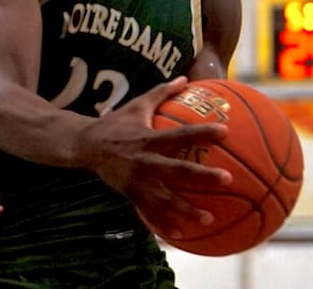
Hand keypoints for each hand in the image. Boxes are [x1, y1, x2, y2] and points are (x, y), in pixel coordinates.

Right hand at [76, 77, 231, 236]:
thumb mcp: (137, 105)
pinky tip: (180, 236)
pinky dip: (164, 225)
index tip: (225, 131)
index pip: (181, 135)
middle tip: (227, 179)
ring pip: (166, 200)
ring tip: (209, 220)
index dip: (202, 132)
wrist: (85, 145)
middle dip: (202, 176)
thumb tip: (184, 77)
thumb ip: (161, 92)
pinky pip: (149, 213)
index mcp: (149, 139)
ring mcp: (138, 181)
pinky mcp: (131, 194)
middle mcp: (146, 162)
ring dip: (187, 211)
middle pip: (178, 171)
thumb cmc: (115, 123)